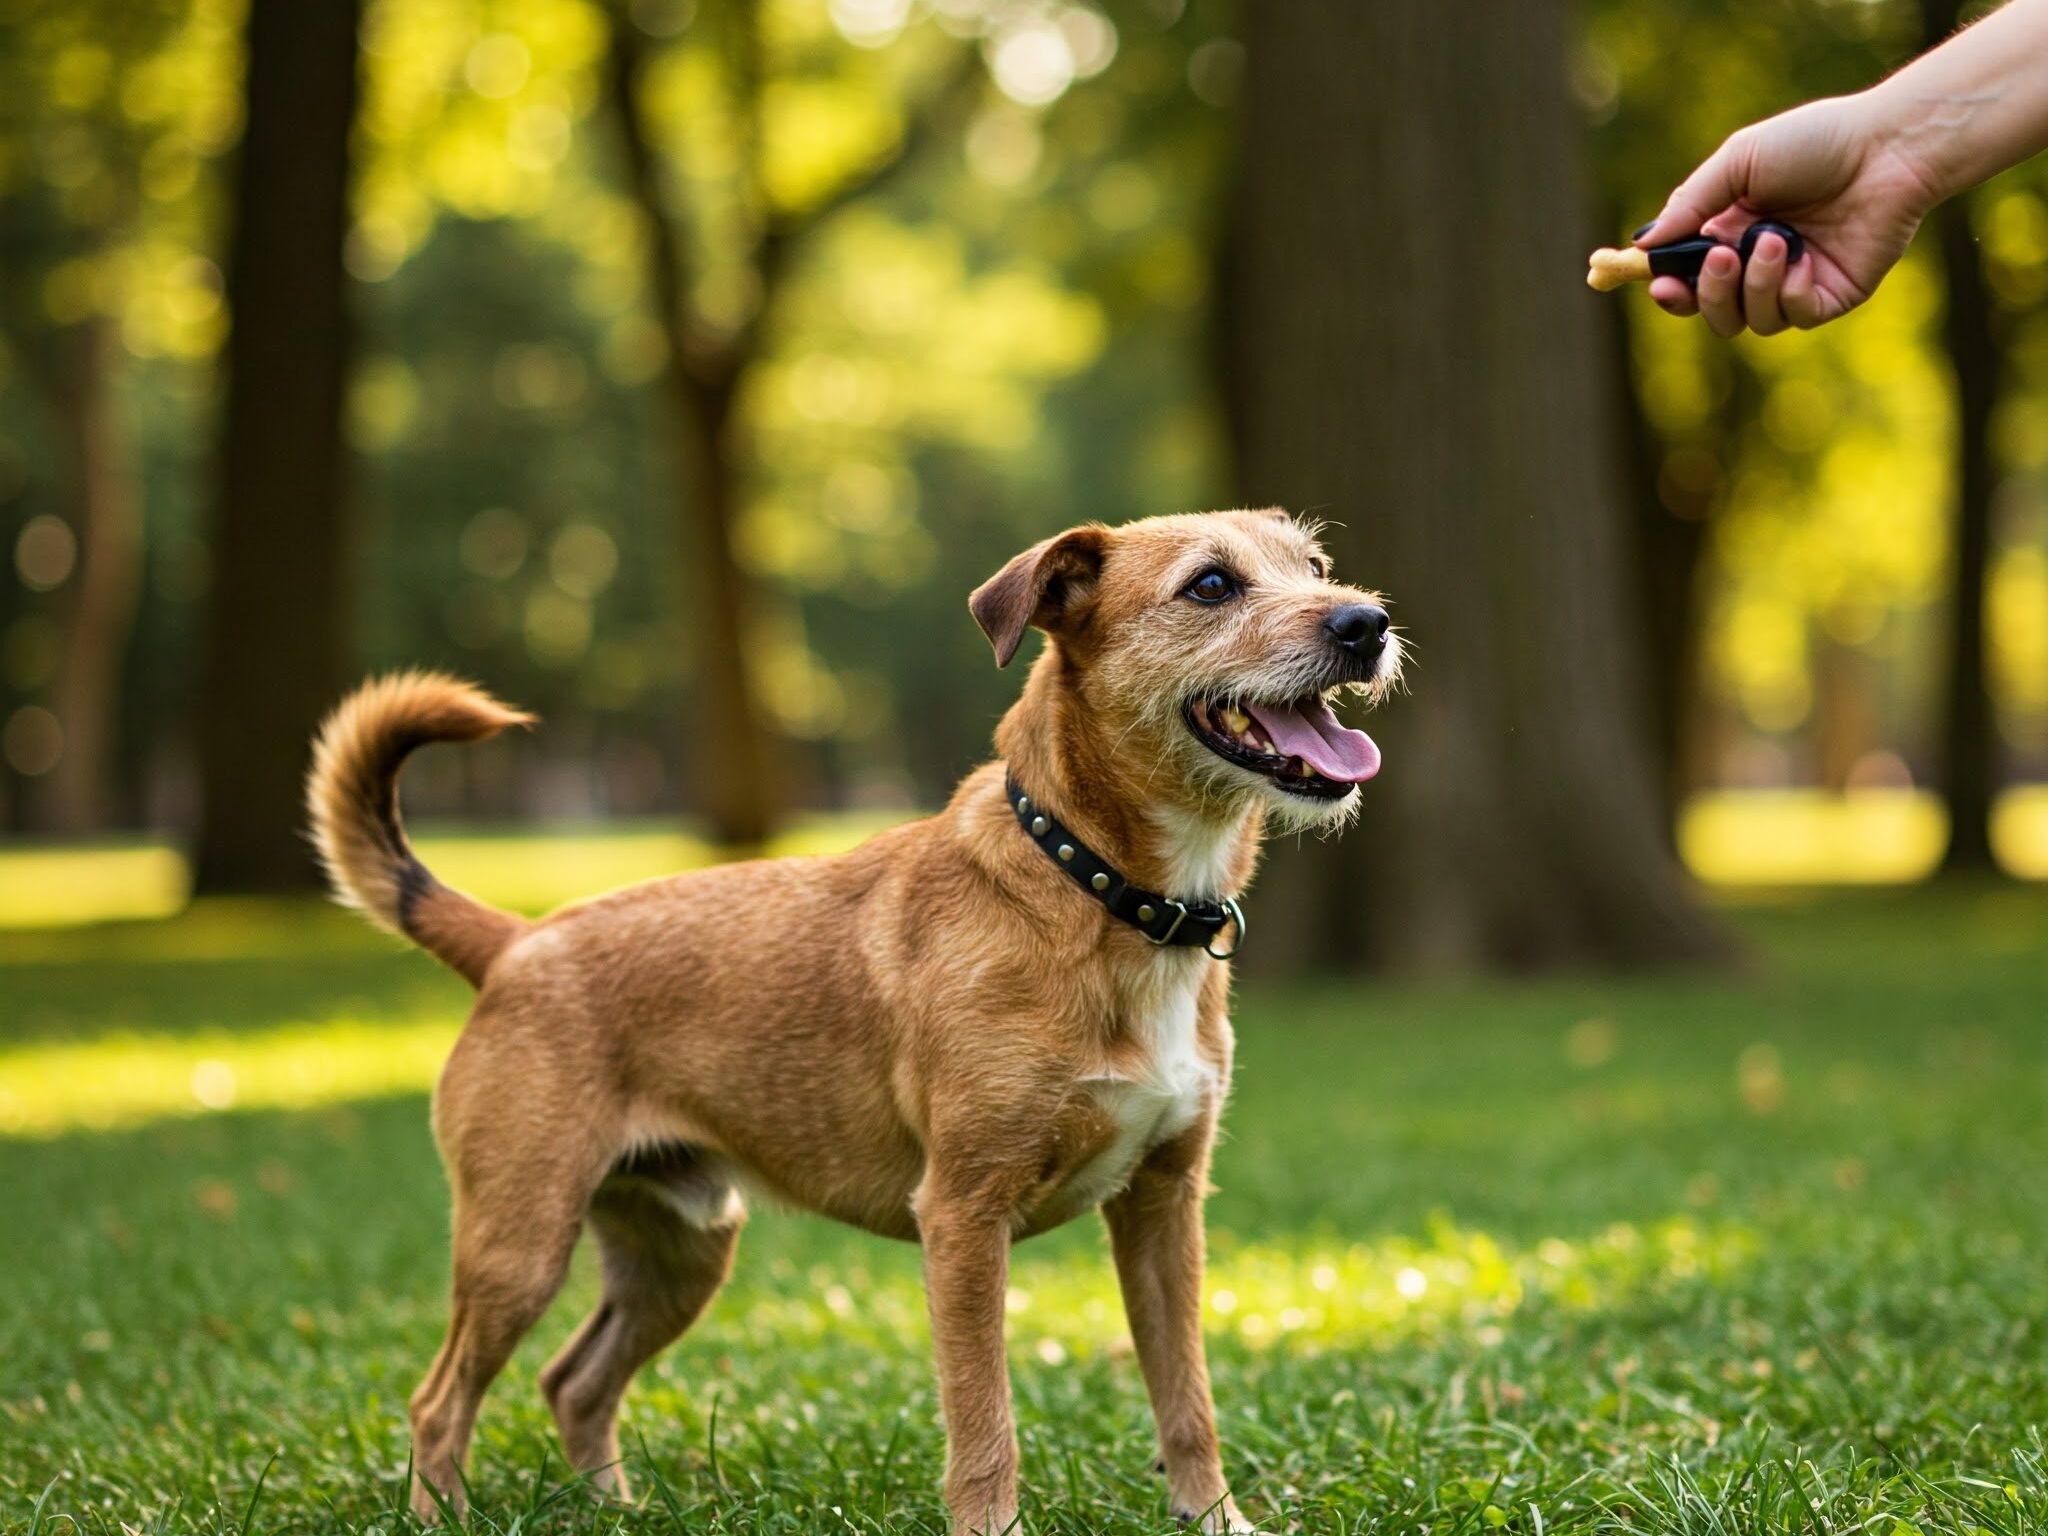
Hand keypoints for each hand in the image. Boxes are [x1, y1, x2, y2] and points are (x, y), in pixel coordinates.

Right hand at [1636, 93, 1945, 336]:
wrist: (1888, 147)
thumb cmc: (1816, 142)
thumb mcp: (1740, 160)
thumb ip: (1691, 203)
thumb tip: (1643, 246)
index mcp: (1729, 232)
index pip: (1686, 278)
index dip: (1669, 288)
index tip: (1658, 283)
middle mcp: (1757, 265)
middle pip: (1712, 311)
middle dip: (1707, 293)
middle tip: (1720, 258)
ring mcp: (1794, 284)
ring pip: (1748, 320)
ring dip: (1752, 286)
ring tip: (1775, 241)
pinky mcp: (1830, 297)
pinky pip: (1792, 318)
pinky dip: (1789, 291)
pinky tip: (1805, 257)